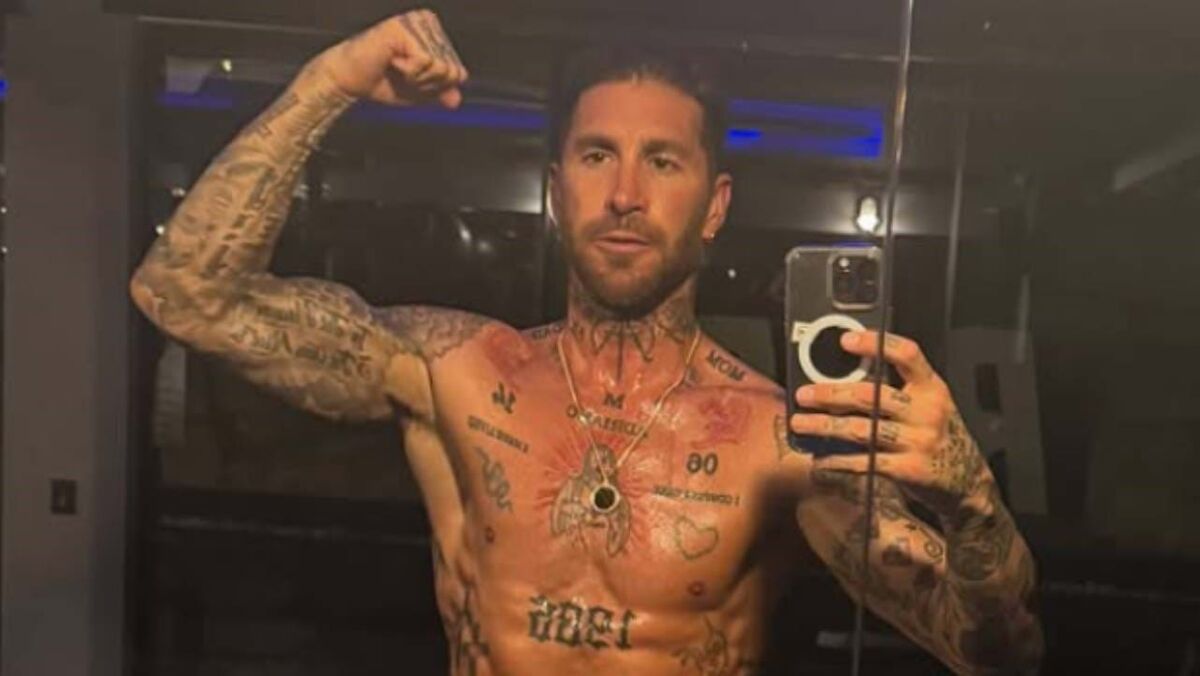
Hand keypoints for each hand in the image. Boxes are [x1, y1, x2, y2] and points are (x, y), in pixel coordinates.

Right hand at [315, 10, 467, 107]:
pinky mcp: (403, 27)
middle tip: (401, 74)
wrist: (351, 82)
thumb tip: (457, 100)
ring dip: (416, 78)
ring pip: (440, 67)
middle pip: (451, 71)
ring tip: (396, 66)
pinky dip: (408, 71)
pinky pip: (424, 61)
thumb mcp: (420, 93)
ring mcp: (416, 22)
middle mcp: (428, 22)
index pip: (459, 73)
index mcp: (436, 33)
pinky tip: (391, 60)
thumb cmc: (383, 82)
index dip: (435, 87)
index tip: (411, 78)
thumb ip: (441, 93)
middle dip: (426, 84)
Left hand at [790, 331, 991, 516]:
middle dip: (831, 394)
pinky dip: (838, 460)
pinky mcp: (909, 470)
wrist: (968, 483)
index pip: (908, 355)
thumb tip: (846, 377)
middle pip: (871, 395)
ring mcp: (918, 441)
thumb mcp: (931, 405)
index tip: (845, 340)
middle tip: (803, 394)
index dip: (876, 344)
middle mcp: (927, 411)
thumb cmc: (938, 436)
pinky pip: (864, 462)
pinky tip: (820, 458)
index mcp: (932, 388)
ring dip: (824, 427)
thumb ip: (900, 389)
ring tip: (800, 423)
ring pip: (861, 429)